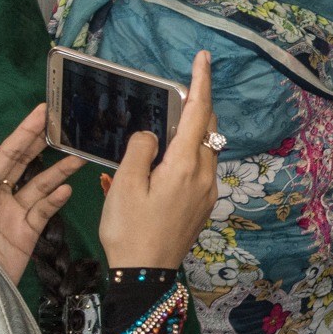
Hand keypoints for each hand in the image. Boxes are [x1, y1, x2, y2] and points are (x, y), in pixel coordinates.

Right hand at [99, 51, 218, 268]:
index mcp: (185, 165)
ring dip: (191, 133)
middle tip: (179, 92)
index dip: (201, 83)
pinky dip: (185, 157)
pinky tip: (159, 165)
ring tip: (167, 126)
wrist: (144, 276)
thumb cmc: (129, 230)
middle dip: (198, 106)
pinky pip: (198, 170)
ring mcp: (207, 191)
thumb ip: (139, 150)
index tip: (204, 57)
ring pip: (205, 149)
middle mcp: (204, 174)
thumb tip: (152, 134)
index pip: (199, 113)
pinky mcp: (203, 205)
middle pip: (208, 129)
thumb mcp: (125, 185)